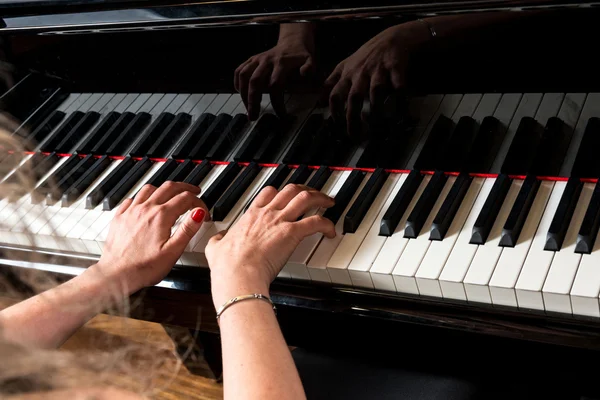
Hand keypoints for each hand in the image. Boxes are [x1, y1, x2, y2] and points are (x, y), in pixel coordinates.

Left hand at [96, 181, 208, 292]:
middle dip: (185, 188)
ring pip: (150, 188)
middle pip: (169, 187)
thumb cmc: (143, 267)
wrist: (115, 275)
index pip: (186, 199)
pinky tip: (146, 203)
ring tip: (172, 194)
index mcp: (161, 216)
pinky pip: (133, 198)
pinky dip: (144, 197)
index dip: (199, 203)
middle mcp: (146, 209)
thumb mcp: (173, 251)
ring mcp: (131, 211)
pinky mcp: (120, 217)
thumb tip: (199, 213)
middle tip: (194, 191)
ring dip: (164, 189)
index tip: (203, 212)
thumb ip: (187, 229)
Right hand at [205, 184, 334, 305]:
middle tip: (314, 195)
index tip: (288, 195)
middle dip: (306, 189)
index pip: (269, 192)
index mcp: (251, 215)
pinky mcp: (292, 233)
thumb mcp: (215, 248)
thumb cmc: (228, 266)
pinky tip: (331, 231)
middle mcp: (267, 214)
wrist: (238, 275)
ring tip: (329, 203)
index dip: (281, 191)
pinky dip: (327, 224)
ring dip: (320, 199)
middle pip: (291, 189)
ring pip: (306, 198)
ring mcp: (280, 221)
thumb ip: (218, 240)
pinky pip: (316, 222)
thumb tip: (218, 238)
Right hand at [234, 25, 315, 119]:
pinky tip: (240, 94)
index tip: (281, 115)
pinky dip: (237, 83)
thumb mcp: (310, 60)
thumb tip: (304, 74)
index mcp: (281, 63)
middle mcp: (267, 61)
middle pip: (255, 82)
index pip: (275, 85)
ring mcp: (258, 59)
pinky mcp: (252, 59)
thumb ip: (309, 68)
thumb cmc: (301, 55)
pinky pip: (239, 70)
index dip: (276, 102)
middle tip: (253, 117)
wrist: (293, 40)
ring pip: (244, 76)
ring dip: (243, 94)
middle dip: (253, 101)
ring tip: (247, 108)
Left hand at [322, 21, 431, 137]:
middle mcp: (361, 73)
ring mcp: (379, 70)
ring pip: (376, 92)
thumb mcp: (345, 65)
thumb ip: (332, 82)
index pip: (336, 94)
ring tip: (376, 126)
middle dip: (353, 118)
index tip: (338, 125)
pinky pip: (399, 86)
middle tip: (355, 136)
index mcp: (348, 74)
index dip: (335, 111)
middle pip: (354, 97)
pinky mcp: (396, 68)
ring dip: (376, 110)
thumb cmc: (366, 56)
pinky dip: (401, 100)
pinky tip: (401, 114)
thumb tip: (319, 101)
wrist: (391, 38)